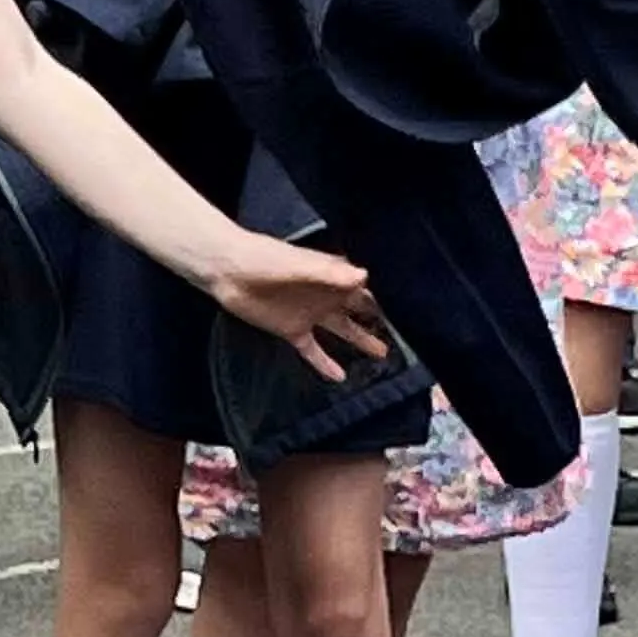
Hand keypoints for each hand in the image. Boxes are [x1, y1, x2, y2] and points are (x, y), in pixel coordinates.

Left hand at [207, 235, 392, 380]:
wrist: (226, 270)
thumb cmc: (264, 259)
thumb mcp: (301, 266)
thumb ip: (332, 273)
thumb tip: (365, 277)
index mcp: (332, 276)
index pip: (366, 288)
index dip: (387, 298)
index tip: (411, 309)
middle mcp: (326, 295)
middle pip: (359, 310)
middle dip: (380, 320)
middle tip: (406, 334)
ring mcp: (310, 314)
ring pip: (342, 330)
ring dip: (361, 342)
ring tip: (382, 355)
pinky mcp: (292, 330)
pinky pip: (313, 350)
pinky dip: (325, 363)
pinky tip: (340, 377)